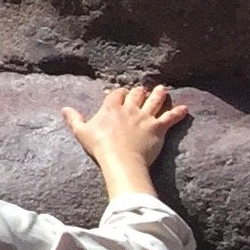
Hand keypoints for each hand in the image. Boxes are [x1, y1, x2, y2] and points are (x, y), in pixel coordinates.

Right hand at [64, 84, 189, 197]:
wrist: (121, 160)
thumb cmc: (100, 147)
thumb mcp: (81, 132)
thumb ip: (74, 119)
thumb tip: (64, 109)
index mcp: (111, 107)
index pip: (117, 93)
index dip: (120, 93)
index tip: (121, 93)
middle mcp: (129, 108)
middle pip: (136, 94)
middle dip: (140, 91)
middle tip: (143, 90)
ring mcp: (145, 117)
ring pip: (155, 101)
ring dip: (159, 95)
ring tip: (163, 90)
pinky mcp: (158, 128)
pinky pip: (170, 117)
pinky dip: (178, 113)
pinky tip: (185, 109)